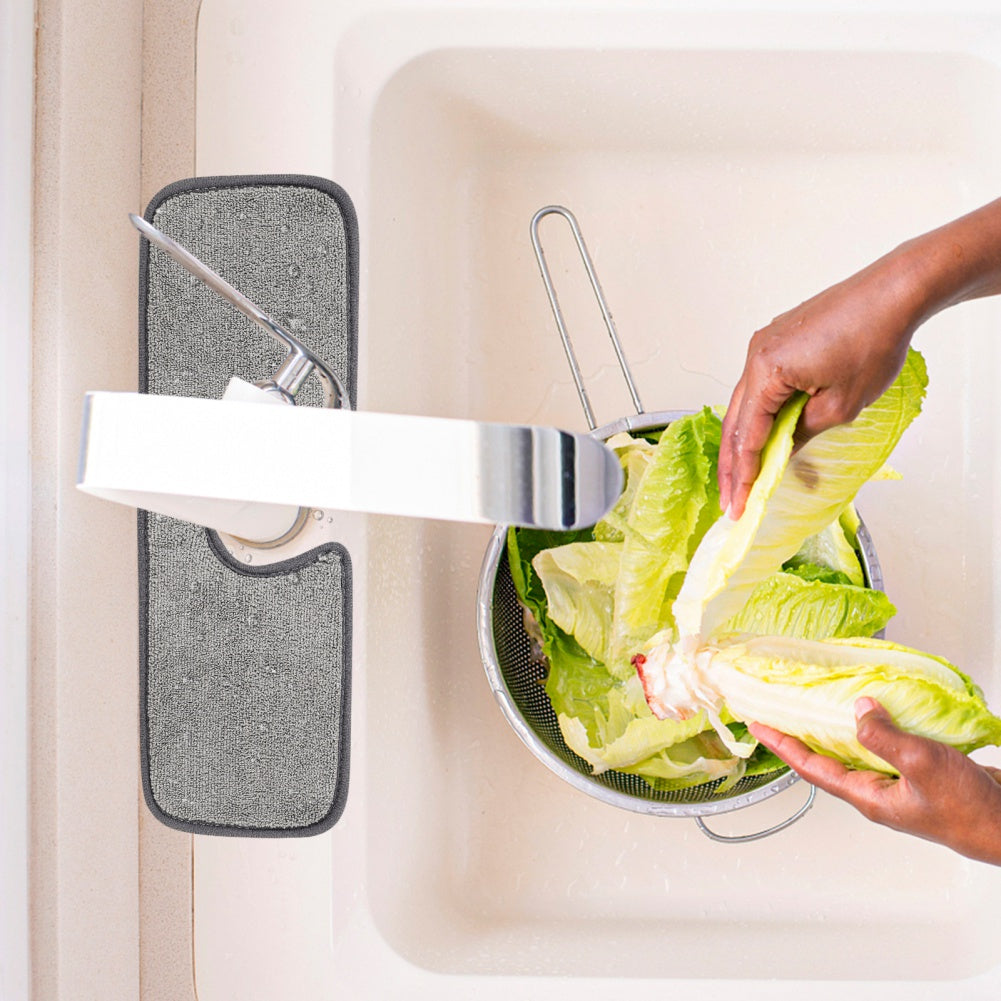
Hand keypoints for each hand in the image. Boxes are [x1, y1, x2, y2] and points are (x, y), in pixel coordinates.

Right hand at [718, 255, 916, 518]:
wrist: (892, 293)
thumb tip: (781, 452)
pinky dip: (757, 415)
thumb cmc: (872, 343)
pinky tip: (761, 436)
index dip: (744, 476)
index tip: (739, 506)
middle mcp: (755, 355)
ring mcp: (764, 345)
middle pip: (735, 421)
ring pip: (744, 403)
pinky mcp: (778, 340)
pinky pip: (759, 385)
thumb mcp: (840, 405)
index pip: (748, 435)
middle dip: (732, 466)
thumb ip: (802, 433)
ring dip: (743, 441)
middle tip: (730, 501)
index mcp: (766, 371)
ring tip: (741, 476)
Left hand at [749, 697, 1000, 864]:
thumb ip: (883, 737)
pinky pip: (885, 747)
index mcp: (868, 795)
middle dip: (800, 734)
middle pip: (826, 758)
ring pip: (856, 752)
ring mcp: (898, 784)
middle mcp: (877, 791)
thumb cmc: (969, 810)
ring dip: (836, 728)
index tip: (756, 726)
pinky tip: (878, 711)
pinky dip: (874, 728)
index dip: (781, 744)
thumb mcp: (920, 764)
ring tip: (817, 704)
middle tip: (778, 711)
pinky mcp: (918, 774)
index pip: (810, 766)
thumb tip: (858, 710)